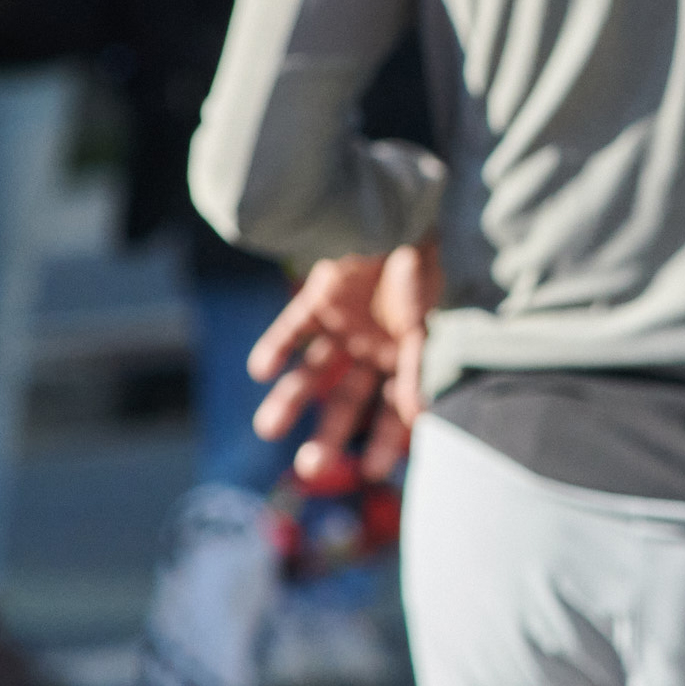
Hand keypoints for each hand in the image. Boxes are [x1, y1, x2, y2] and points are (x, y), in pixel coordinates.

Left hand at [248, 239, 439, 481]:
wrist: (397, 213)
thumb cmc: (421, 271)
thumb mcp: (423, 325)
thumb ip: (417, 368)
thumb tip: (419, 417)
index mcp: (400, 359)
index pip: (391, 411)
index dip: (383, 441)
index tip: (372, 472)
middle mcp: (369, 350)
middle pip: (344, 402)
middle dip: (328, 434)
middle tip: (308, 466)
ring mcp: (343, 327)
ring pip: (312, 373)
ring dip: (290, 399)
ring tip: (266, 428)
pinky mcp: (319, 299)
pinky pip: (293, 329)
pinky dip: (276, 348)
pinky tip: (260, 371)